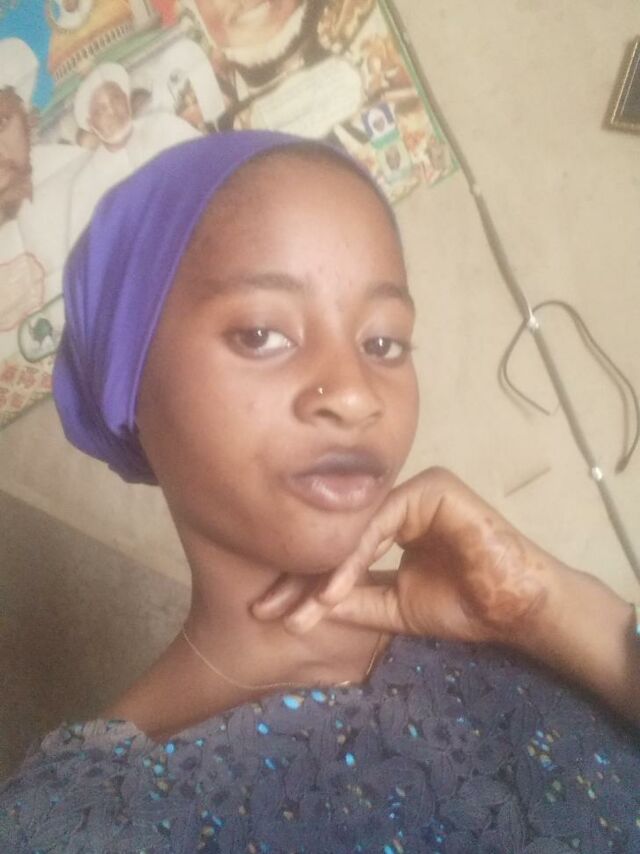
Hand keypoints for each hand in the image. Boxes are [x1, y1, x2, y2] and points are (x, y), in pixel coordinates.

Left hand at [253, 467, 552, 645]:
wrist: (514, 607)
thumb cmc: (463, 605)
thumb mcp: (392, 607)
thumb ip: (352, 599)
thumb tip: (303, 604)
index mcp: (392, 523)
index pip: (337, 548)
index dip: (302, 581)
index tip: (270, 612)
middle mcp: (399, 502)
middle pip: (339, 535)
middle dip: (300, 576)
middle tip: (266, 608)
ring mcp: (416, 490)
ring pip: (355, 530)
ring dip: (325, 573)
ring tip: (301, 611)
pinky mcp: (432, 487)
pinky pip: (381, 522)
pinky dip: (354, 556)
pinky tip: (332, 590)